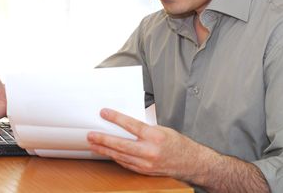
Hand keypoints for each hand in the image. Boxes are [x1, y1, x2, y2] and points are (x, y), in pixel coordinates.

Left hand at [87, 108, 206, 179]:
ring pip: (120, 156)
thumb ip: (144, 128)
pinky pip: (126, 163)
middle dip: (103, 139)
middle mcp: (150, 151)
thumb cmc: (178, 144)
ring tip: (93, 145)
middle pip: (121, 144)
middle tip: (91, 135)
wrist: (191, 163)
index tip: (104, 113)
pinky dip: (116, 158)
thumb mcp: (162, 129)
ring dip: (105, 150)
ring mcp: (147, 163)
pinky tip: (107, 153)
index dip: (116, 118)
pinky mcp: (145, 171)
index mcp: (155, 136)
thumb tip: (125, 123)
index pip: (131, 125)